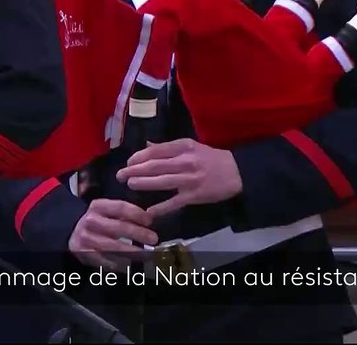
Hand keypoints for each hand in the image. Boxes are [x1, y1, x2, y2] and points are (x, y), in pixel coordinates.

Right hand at [68, 199, 156, 271]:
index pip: (120, 207)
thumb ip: (125, 214)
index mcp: (98, 206)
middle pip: (119, 227)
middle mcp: (90, 221)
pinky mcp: (83, 253)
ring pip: (112, 247)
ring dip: (132, 252)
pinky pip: (104, 261)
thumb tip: (149, 220)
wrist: (71, 232)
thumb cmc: (98, 220)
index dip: (137, 214)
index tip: (150, 221)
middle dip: (139, 234)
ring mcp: (86, 238)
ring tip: (146, 255)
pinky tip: (130, 265)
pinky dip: (119, 264)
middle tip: (153, 239)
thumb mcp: (107, 211)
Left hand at [116, 139, 241, 217]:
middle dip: (135, 170)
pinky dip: (161, 207)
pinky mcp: (194, 196)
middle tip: (120, 174)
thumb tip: (147, 146)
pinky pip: (174, 202)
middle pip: (155, 165)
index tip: (129, 162)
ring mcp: (189, 180)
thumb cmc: (211, 158)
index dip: (139, 156)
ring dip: (144, 183)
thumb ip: (169, 147)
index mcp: (184, 147)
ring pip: (162, 181)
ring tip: (130, 184)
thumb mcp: (191, 146)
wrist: (236, 172)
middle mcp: (185, 161)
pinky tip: (148, 211)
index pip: (156, 150)